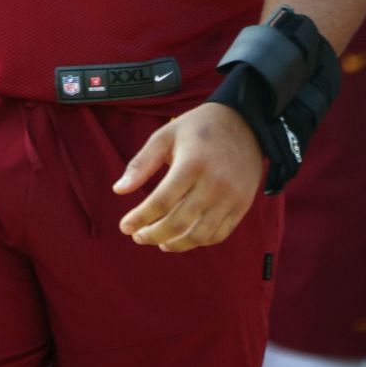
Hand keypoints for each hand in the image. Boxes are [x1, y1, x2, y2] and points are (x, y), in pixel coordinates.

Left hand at [114, 103, 263, 251]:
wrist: (247, 122)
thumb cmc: (200, 128)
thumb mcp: (166, 135)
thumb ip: (141, 163)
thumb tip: (118, 190)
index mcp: (192, 164)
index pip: (160, 202)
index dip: (139, 218)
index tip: (125, 226)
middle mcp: (214, 183)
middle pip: (177, 223)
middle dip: (152, 235)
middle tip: (138, 237)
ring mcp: (231, 197)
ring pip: (198, 236)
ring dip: (175, 244)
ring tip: (160, 242)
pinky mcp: (242, 205)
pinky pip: (219, 234)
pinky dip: (199, 241)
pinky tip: (184, 237)